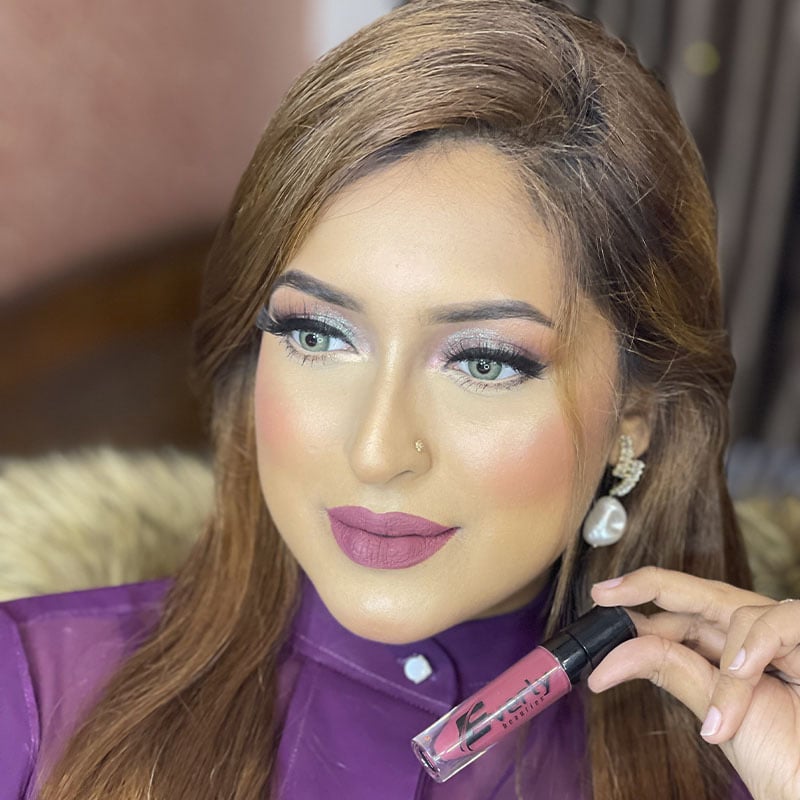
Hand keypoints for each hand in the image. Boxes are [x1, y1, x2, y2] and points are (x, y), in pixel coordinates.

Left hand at [590, 567, 799, 799]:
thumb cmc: (783, 759)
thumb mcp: (715, 713)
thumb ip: (672, 670)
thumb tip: (614, 655)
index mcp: (731, 653)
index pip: (681, 614)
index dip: (640, 600)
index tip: (600, 598)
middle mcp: (757, 637)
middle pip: (700, 592)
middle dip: (649, 585)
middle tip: (605, 594)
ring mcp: (787, 635)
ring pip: (733, 612)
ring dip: (724, 671)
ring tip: (722, 723)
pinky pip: (773, 621)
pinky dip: (753, 650)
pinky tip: (743, 675)